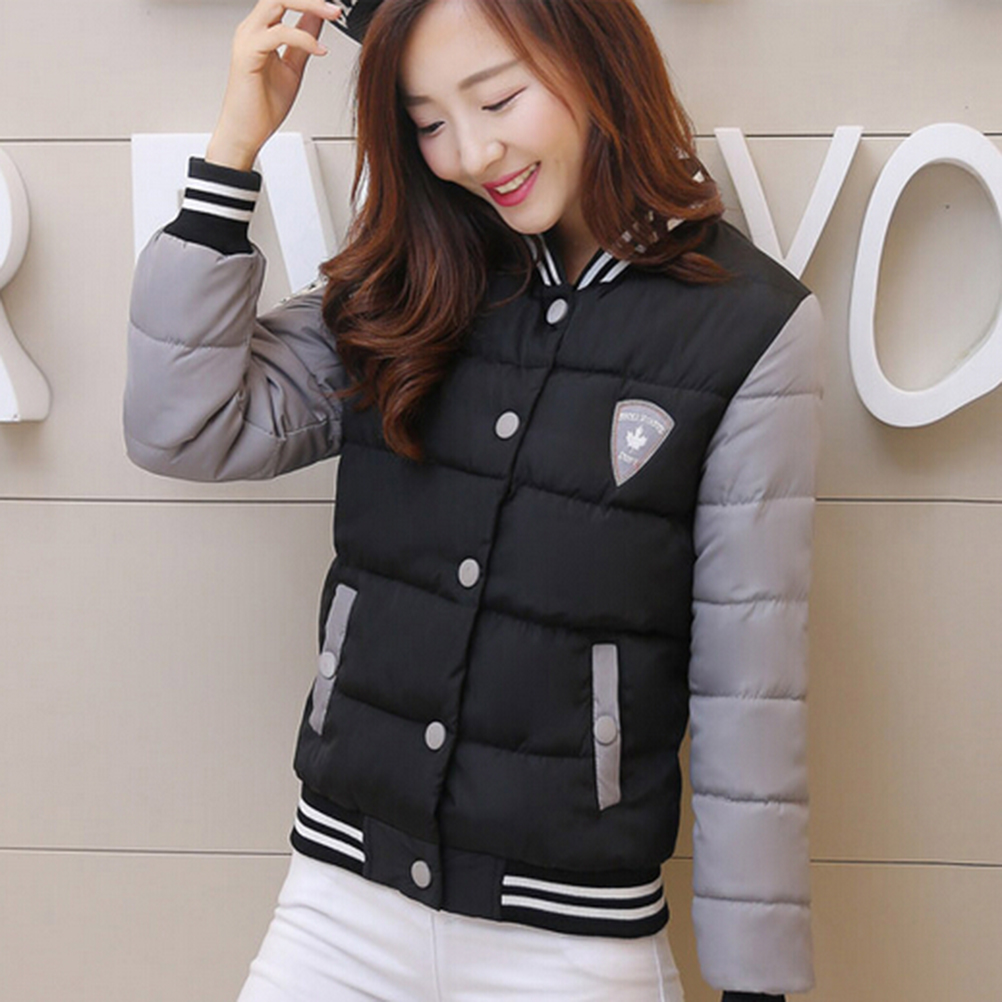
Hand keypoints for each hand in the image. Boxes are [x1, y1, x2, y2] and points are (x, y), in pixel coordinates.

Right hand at [206, 1, 345, 170]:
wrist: (246, 133)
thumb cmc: (262, 107)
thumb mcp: (293, 67)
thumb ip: (304, 42)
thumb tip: (318, 21)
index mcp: (261, 30)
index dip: (310, 1)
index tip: (336, 8)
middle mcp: (252, 29)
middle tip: (337, 8)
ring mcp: (248, 39)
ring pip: (276, 2)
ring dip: (309, 4)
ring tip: (333, 14)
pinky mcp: (247, 55)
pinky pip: (278, 34)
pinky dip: (303, 39)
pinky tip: (320, 51)